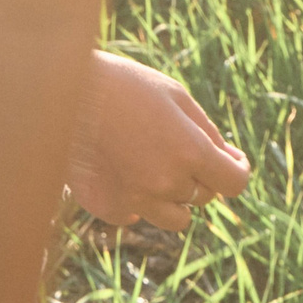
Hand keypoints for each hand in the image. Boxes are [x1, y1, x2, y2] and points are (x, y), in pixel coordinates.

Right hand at [67, 52, 250, 230]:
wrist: (64, 92)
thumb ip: (206, 131)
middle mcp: (166, 183)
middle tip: (177, 145)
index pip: (235, 182)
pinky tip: (124, 171)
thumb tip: (228, 158)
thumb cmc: (125, 85)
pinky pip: (135, 215)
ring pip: (175, 218)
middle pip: (203, 197)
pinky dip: (136, 200)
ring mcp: (135, 200)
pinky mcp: (108, 208)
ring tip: (153, 164)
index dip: (238, 169)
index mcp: (190, 152)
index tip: (232, 159)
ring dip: (173, 196)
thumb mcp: (176, 96)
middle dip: (200, 175)